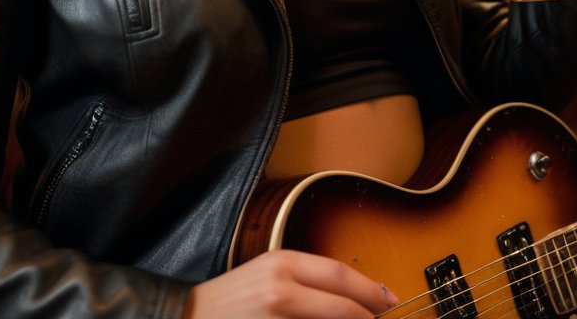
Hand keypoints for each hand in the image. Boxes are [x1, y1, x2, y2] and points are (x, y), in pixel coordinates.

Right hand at [183, 250, 395, 318]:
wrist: (188, 316)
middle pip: (341, 301)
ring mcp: (274, 314)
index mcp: (282, 263)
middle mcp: (279, 287)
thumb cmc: (231, 300)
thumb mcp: (268, 275)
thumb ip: (306, 281)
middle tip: (382, 318)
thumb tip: (352, 296)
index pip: (339, 274)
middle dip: (368, 312)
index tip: (388, 300)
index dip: (370, 290)